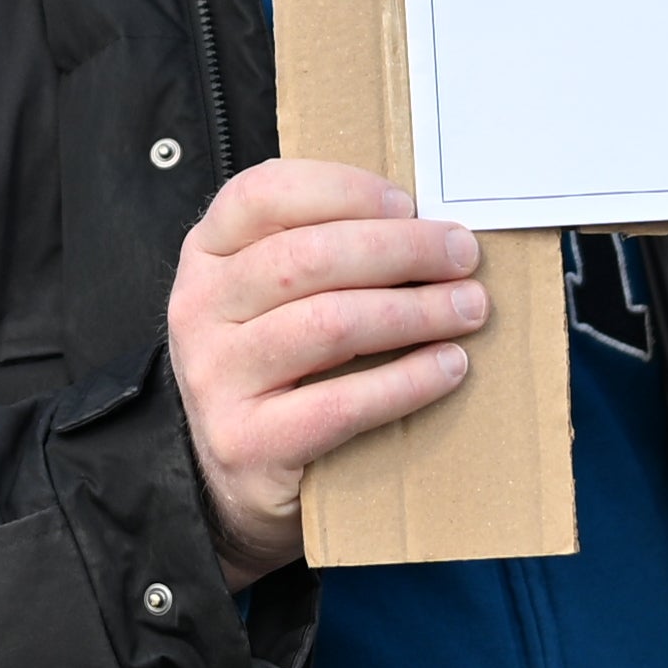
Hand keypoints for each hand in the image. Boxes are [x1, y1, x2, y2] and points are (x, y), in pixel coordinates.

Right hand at [166, 159, 491, 587]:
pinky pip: (343, 402)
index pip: (262, 194)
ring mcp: (216, 377)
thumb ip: (323, 251)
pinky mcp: (248, 441)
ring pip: (329, 323)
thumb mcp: (274, 296)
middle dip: (400, 249)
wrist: (237, 479)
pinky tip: (449, 367)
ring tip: (467, 308)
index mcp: (207, 255)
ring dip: (414, 311)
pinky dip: (408, 380)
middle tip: (462, 255)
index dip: (342, 188)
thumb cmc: (279, 369)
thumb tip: (426, 222)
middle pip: (308, 257)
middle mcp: (199, 309)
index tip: (407, 202)